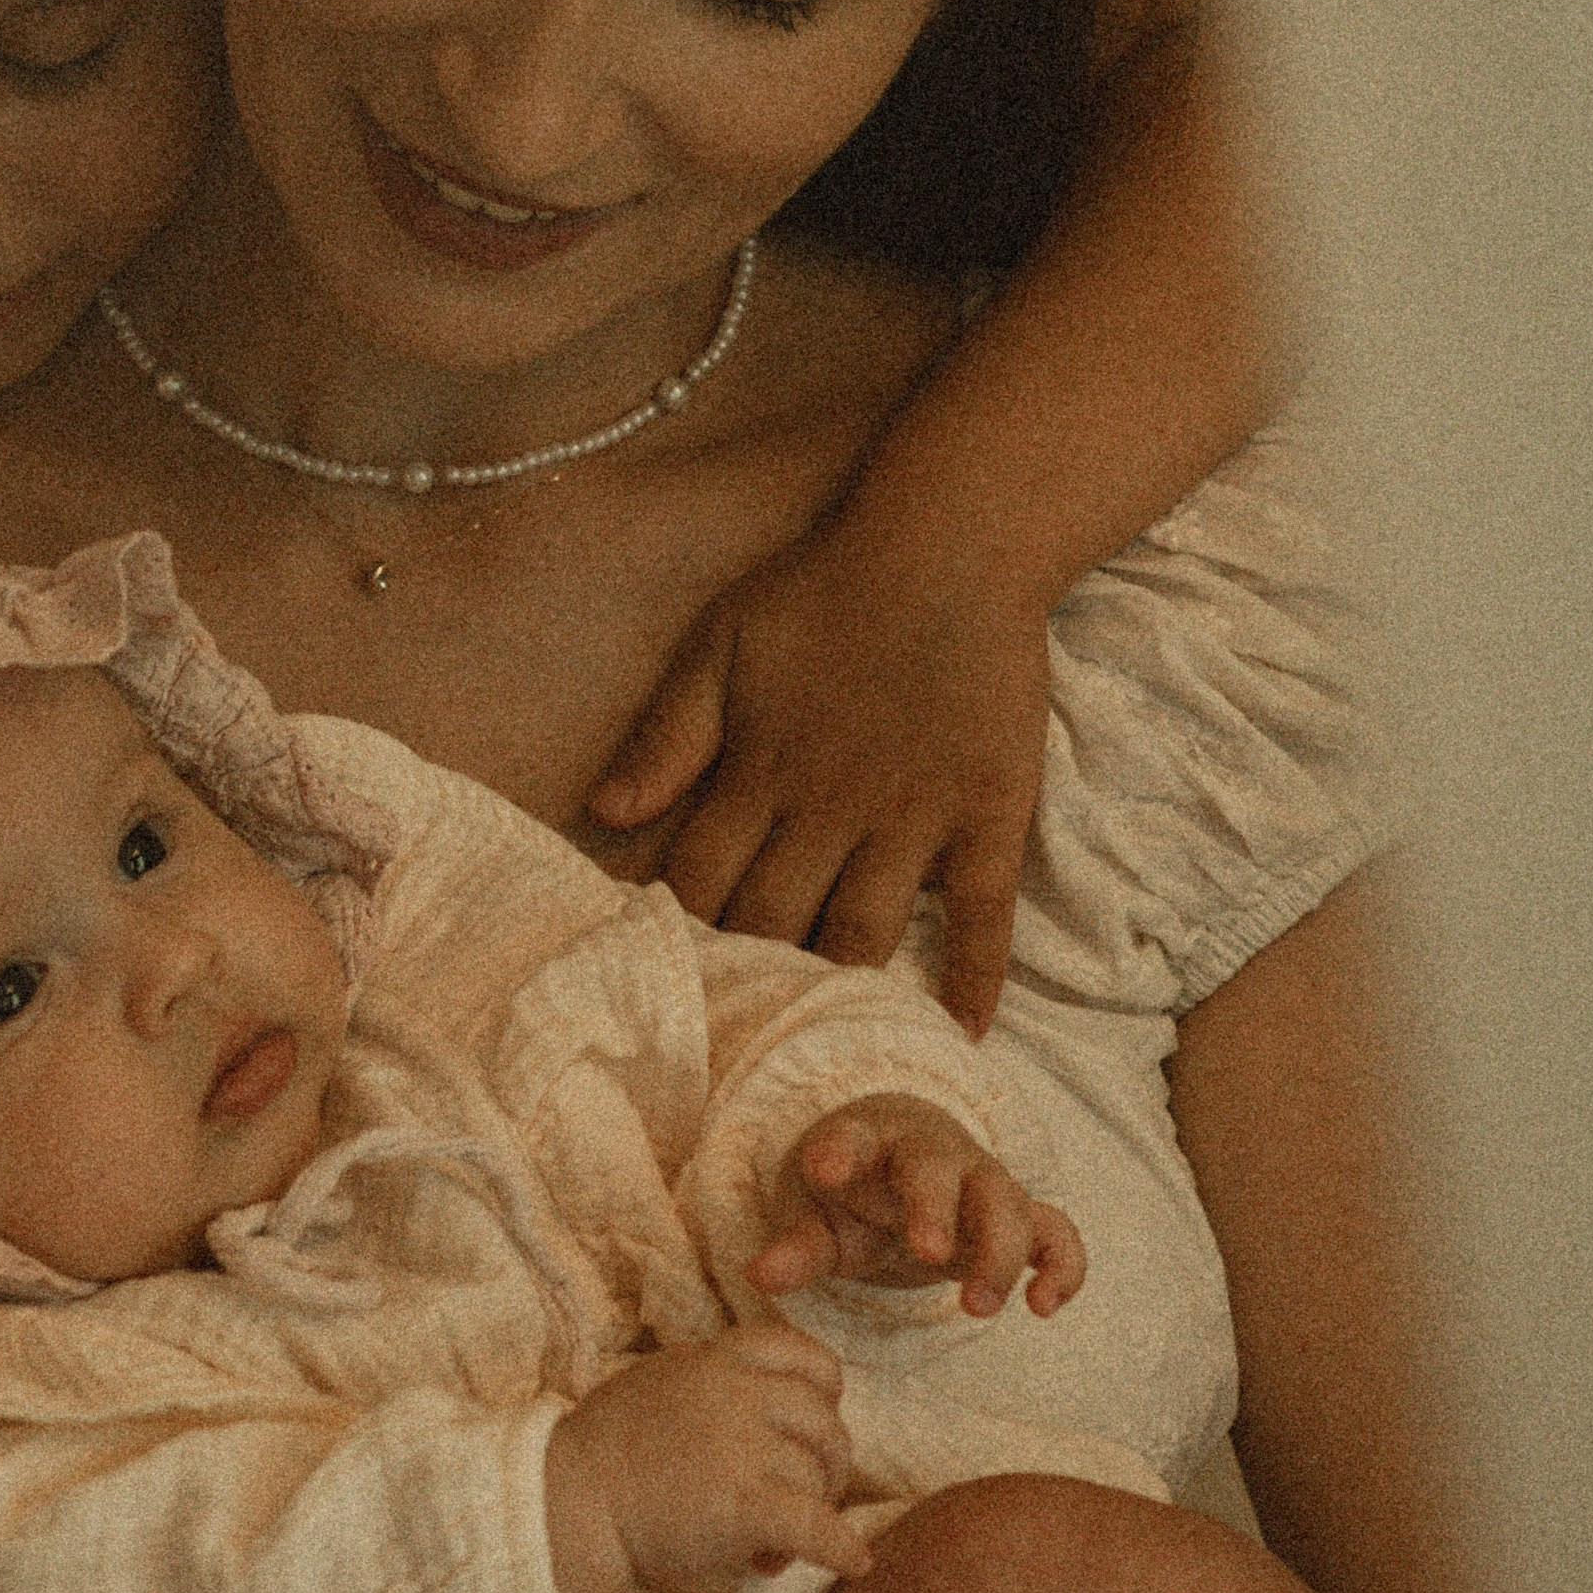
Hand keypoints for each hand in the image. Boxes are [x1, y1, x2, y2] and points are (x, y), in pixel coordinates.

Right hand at [543, 1324, 871, 1592]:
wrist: (567, 1501)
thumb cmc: (604, 1453)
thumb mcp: (659, 1385)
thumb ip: (711, 1387)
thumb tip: (761, 1430)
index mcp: (715, 1361)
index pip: (799, 1351)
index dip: (824, 1388)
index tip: (816, 1418)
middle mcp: (737, 1394)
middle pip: (824, 1423)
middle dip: (825, 1466)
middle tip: (799, 1503)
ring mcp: (742, 1447)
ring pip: (815, 1479)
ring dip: (810, 1514)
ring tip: (769, 1549)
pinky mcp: (743, 1505)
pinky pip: (815, 1525)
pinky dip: (840, 1548)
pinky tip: (853, 1564)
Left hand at [585, 524, 1054, 1034]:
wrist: (950, 544)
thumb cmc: (825, 589)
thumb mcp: (721, 644)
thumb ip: (666, 734)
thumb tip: (603, 815)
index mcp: (759, 773)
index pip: (702, 881)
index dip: (676, 933)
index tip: (656, 979)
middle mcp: (832, 811)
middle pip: (776, 922)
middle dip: (745, 981)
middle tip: (726, 1037)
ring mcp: (915, 818)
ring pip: (867, 931)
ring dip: (840, 992)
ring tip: (819, 1049)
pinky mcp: (989, 814)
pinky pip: (984, 913)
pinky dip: (974, 979)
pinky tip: (959, 1038)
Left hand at [750, 1096, 1085, 1318]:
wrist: (903, 1165)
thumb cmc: (852, 1192)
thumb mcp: (815, 1215)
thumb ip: (795, 1247)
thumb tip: (759, 1276)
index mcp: (869, 1141)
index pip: (853, 1136)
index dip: (840, 1149)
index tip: (824, 1168)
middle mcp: (932, 1154)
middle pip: (941, 1169)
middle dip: (937, 1208)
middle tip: (929, 1254)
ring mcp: (981, 1181)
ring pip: (1006, 1202)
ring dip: (999, 1254)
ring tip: (975, 1308)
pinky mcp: (1017, 1215)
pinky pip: (1056, 1230)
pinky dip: (1062, 1263)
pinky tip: (1045, 1306)